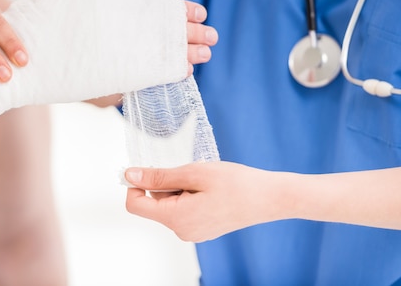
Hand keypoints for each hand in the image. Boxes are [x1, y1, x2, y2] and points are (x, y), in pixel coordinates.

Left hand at [124, 162, 283, 242]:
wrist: (270, 198)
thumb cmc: (237, 184)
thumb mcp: (194, 173)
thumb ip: (159, 176)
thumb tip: (130, 175)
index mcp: (176, 218)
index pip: (135, 205)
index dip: (135, 184)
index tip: (148, 168)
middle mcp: (182, 231)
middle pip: (153, 204)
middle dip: (164, 184)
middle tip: (191, 173)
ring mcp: (192, 233)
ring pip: (169, 205)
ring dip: (178, 188)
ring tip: (204, 182)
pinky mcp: (202, 229)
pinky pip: (183, 210)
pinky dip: (189, 196)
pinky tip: (210, 190)